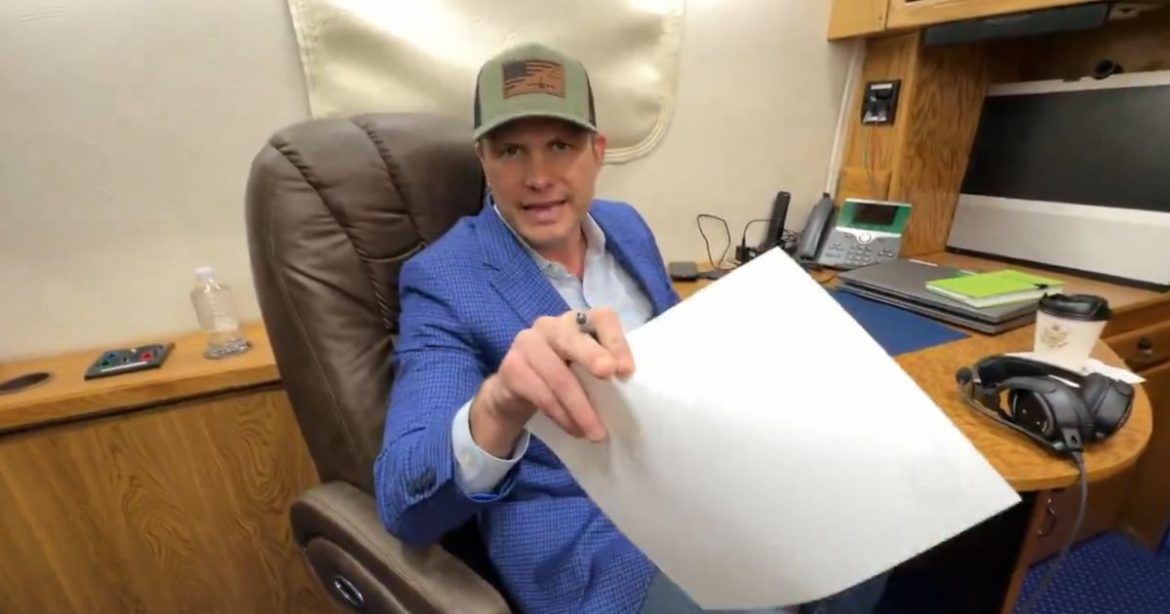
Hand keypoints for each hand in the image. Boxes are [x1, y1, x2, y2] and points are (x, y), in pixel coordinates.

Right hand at [470, 308, 633, 456]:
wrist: (514, 391)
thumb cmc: (563, 376)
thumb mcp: (585, 368)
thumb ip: (605, 368)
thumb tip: (638, 396)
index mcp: (578, 321)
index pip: (602, 318)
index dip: (616, 341)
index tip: (627, 371)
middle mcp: (550, 326)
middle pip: (571, 338)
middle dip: (592, 357)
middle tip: (609, 375)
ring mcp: (526, 344)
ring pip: (558, 376)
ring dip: (580, 408)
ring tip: (597, 434)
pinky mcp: (511, 368)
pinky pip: (540, 394)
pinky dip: (561, 415)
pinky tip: (575, 430)